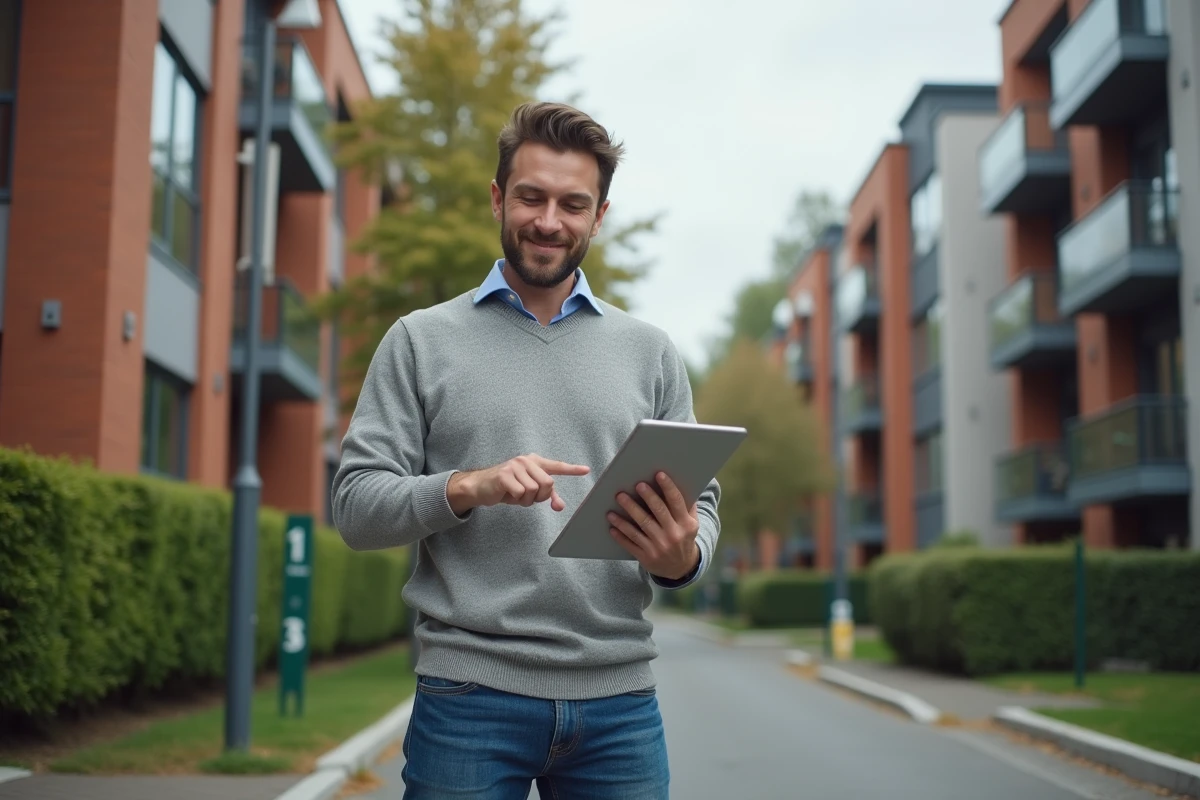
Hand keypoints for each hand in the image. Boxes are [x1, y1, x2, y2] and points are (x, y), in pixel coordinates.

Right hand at [448, 454, 589, 514]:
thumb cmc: (507, 487)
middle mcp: (526, 460)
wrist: (481, 487)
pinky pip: (521, 493)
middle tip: (527, 497)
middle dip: (539, 496)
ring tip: (515, 495)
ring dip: (526, 500)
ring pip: (534, 490)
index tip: (586, 470)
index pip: (556, 465)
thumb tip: (560, 506)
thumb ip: (546, 495)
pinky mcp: (504, 475)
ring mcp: (515, 466)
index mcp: (534, 461)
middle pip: (547, 484)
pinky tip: (508, 494)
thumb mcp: (528, 491)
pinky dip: (516, 499)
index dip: (572, 469)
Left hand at [608, 472, 699, 580]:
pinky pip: (631, 543)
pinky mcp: (646, 557)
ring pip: (641, 526)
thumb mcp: (691, 524)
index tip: (659, 474)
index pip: (676, 502)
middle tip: (636, 484)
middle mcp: (673, 535)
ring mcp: (659, 548)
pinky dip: (620, 534)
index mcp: (685, 524)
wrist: (680, 569)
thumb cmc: (683, 538)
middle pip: (658, 512)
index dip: (668, 487)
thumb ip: (687, 506)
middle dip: (647, 497)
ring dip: (628, 512)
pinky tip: (611, 525)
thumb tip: (681, 480)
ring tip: (619, 498)